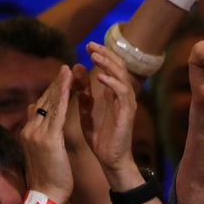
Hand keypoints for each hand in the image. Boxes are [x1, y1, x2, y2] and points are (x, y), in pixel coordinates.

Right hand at [19, 65, 74, 203]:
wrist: (47, 194)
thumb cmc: (50, 177)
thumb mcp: (43, 151)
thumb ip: (39, 131)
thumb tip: (34, 111)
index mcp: (30, 132)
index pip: (41, 107)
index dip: (51, 93)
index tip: (60, 80)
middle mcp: (30, 129)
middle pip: (44, 102)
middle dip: (56, 85)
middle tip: (66, 68)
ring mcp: (37, 133)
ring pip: (50, 104)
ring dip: (60, 86)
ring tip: (68, 70)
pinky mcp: (49, 139)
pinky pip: (57, 113)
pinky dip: (63, 97)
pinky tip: (70, 85)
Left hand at [74, 42, 136, 173]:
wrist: (109, 159)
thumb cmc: (100, 136)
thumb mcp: (87, 109)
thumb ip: (84, 90)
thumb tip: (77, 68)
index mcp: (114, 94)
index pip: (112, 67)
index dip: (102, 54)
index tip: (88, 45)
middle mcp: (123, 97)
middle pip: (120, 68)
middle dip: (105, 54)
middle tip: (90, 44)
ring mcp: (127, 105)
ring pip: (123, 77)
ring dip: (109, 65)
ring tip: (95, 56)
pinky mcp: (127, 114)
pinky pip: (122, 94)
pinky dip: (113, 83)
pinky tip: (101, 77)